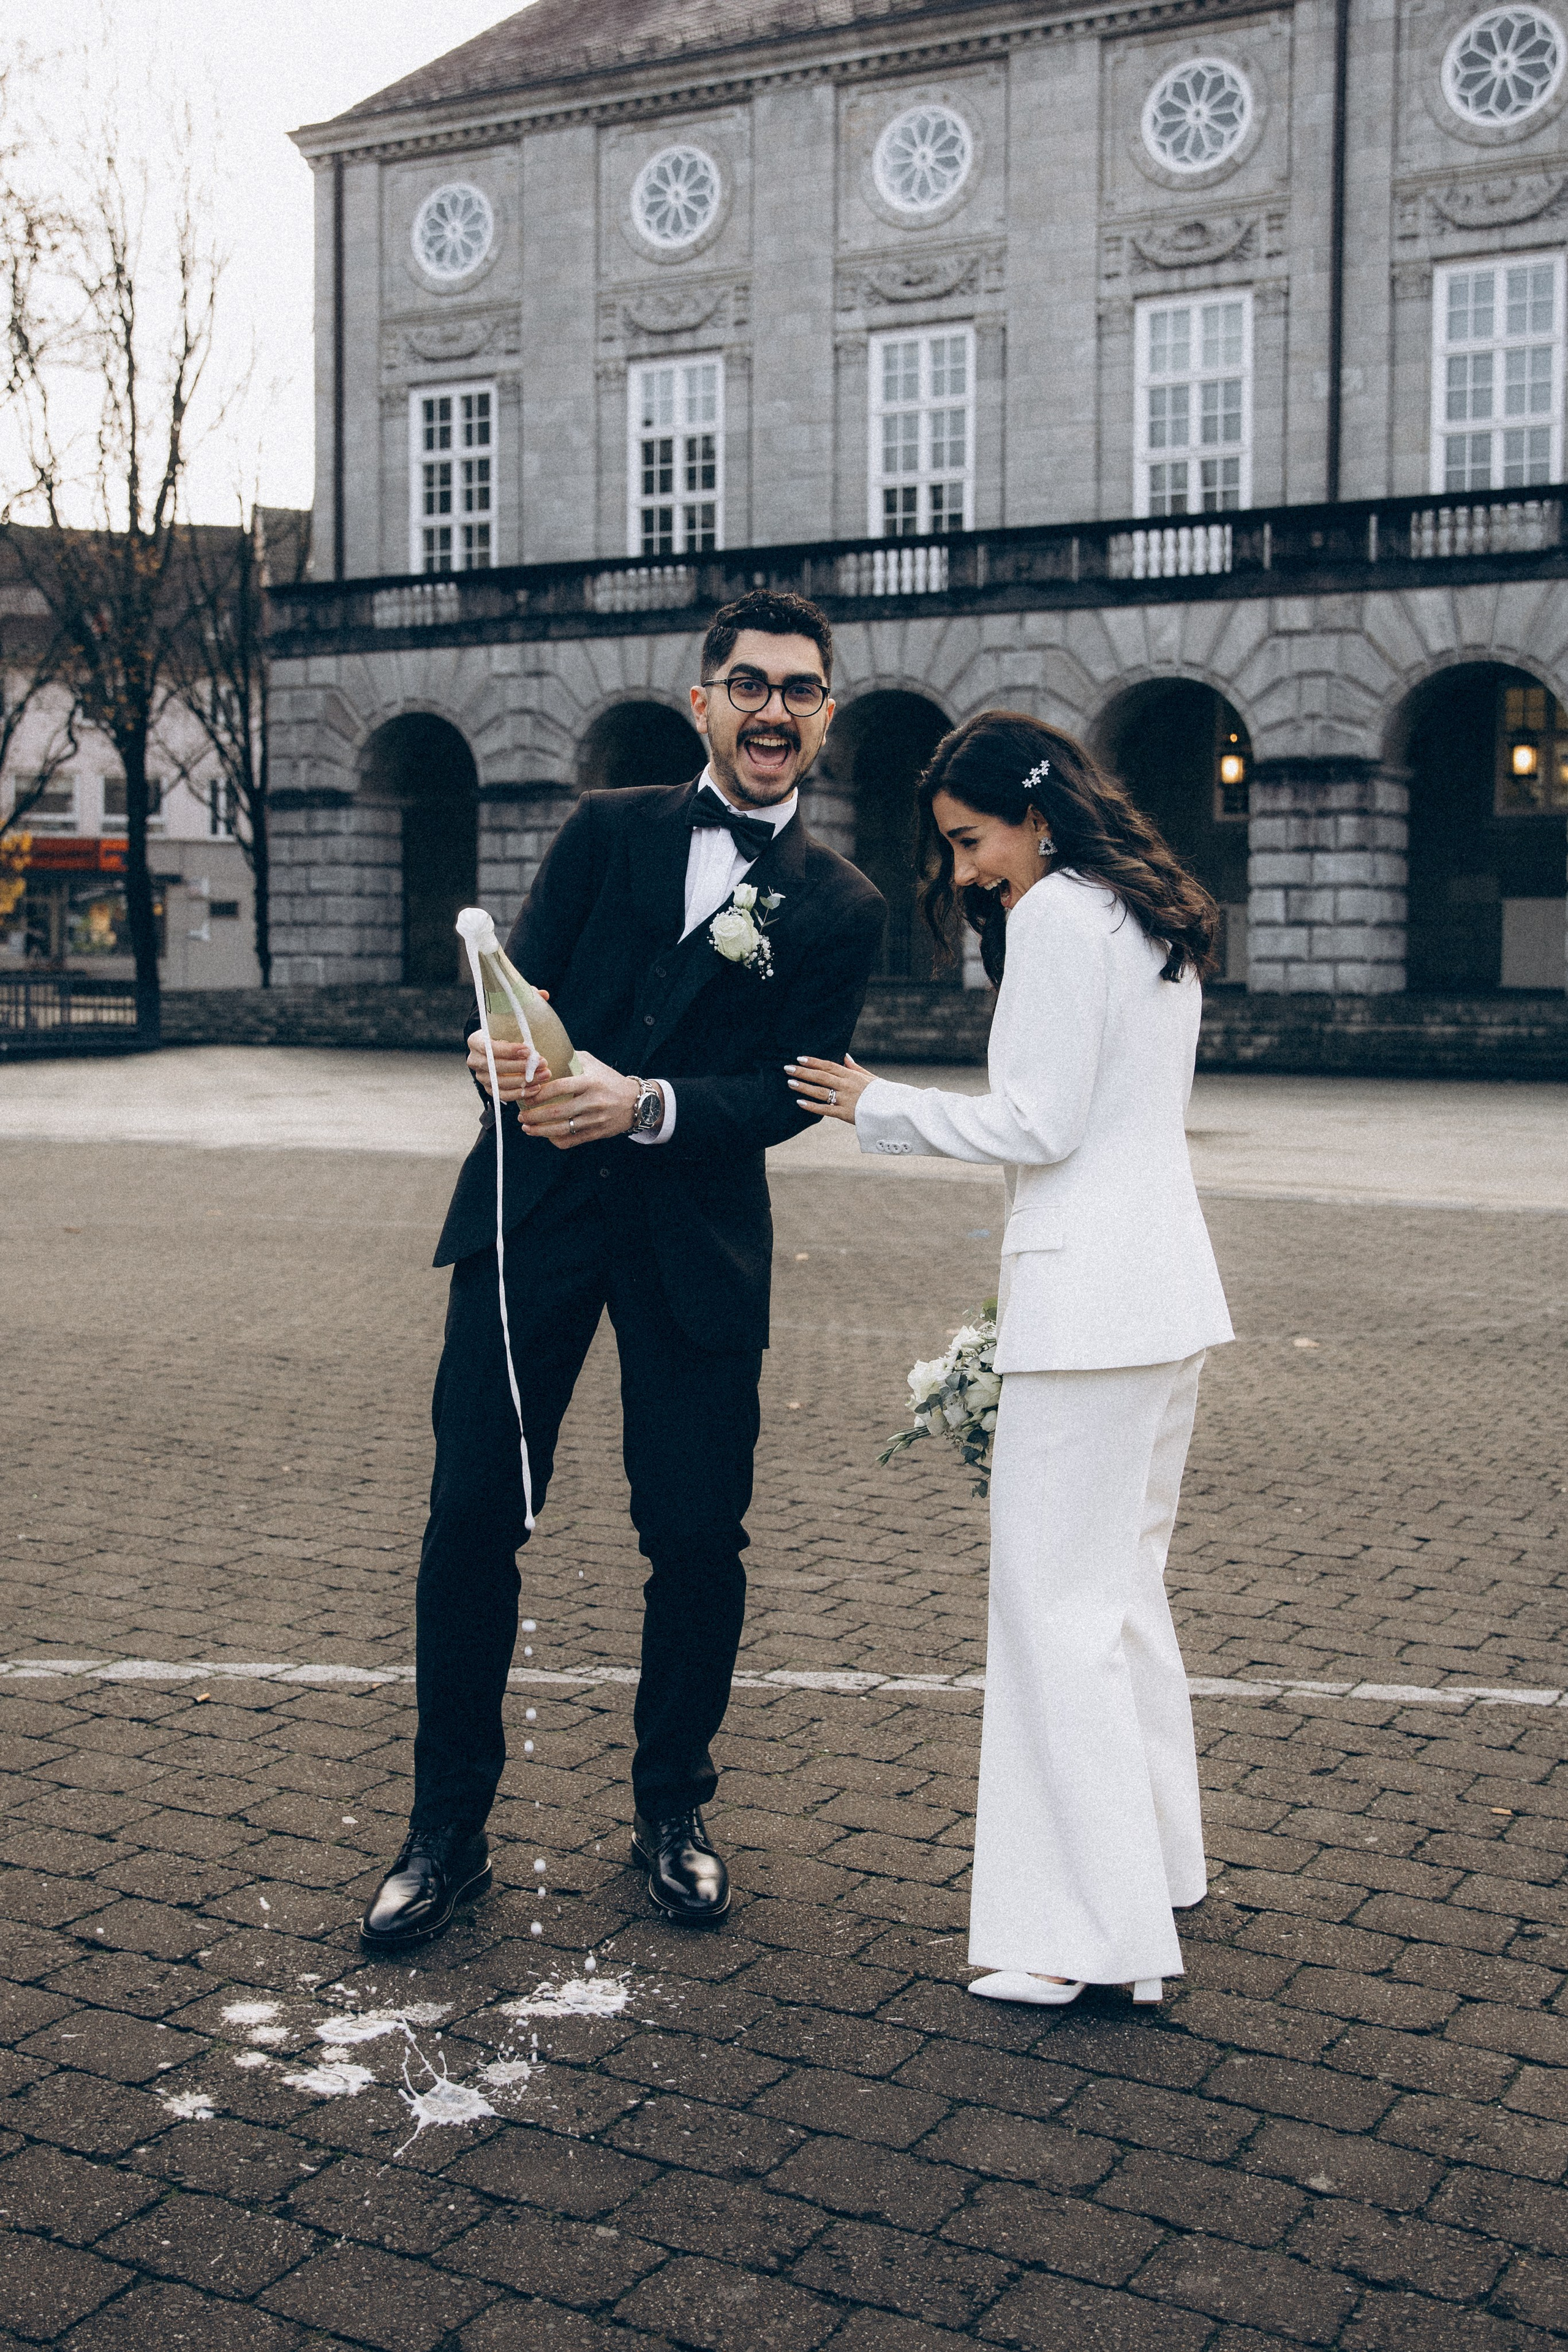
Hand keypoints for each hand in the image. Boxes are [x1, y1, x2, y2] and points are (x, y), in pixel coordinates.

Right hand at [466, 989, 551, 1099]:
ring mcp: (482, 1076)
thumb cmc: (507, 1029)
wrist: (501, 1048)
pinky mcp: (490, 1089)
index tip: (528, 1049)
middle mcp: (475, 1060)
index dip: (508, 1050)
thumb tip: (543, 994)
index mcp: (476, 1040)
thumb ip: (525, 1001)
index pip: (488, 1047)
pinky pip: (503, 1096)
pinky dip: (520, 1094)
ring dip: (524, 1081)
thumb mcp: (513, 1014)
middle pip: (496, 1067)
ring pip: (501, 1083)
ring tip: (545, 1075)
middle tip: (543, 1062)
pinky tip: (536, 1089)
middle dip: (521, 1067)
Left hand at [520, 1050, 639, 1148]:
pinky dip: (556, 1141)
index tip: (526, 1095)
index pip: (560, 1087)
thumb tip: (544, 1056)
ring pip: (562, 1129)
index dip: (539, 1093)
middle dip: (534, 1116)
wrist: (636, 1102)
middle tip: (521, 1116)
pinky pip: (572, 1141)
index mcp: (590, 1082)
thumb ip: (570, 1059)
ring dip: (540, 1131)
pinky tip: (546, 1136)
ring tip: (527, 1128)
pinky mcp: (597, 1133)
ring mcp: (595, 1120)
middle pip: (557, 1112)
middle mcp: (593, 1101)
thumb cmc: (609, 1080)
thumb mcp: (593, 1064)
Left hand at [785, 1052, 874, 1123]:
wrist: (892, 1111)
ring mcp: (845, 1099)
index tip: (800, 1058)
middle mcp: (846, 1085)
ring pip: (820, 1091)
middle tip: (787, 1068)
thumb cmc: (881, 1093)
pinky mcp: (845, 1114)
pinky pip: (825, 1109)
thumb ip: (855, 1068)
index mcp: (851, 1075)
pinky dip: (811, 1106)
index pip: (829, 1066)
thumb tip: (845, 1056)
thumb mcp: (869, 1077)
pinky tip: (799, 1102)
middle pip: (821, 1077)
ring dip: (804, 1086)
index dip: (813, 1062)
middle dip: (803, 1072)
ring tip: (790, 1083)